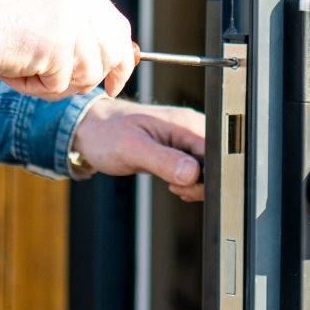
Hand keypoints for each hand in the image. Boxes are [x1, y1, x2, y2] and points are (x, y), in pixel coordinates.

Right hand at [0, 0, 138, 100]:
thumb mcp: (38, 10)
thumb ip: (71, 25)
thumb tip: (104, 62)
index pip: (117, 25)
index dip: (119, 59)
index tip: (113, 83)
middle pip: (112, 52)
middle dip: (90, 77)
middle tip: (59, 85)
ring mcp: (70, 17)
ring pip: (87, 73)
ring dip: (54, 83)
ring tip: (21, 67)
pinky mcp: (57, 43)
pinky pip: (59, 85)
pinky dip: (34, 87)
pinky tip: (12, 69)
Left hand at [70, 97, 205, 199]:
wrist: (92, 129)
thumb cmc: (107, 133)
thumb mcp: (133, 149)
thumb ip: (163, 160)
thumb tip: (192, 174)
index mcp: (185, 124)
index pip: (216, 153)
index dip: (207, 176)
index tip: (184, 184)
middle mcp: (191, 128)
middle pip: (217, 162)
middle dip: (200, 183)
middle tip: (173, 185)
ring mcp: (186, 139)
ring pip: (208, 169)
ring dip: (193, 184)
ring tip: (170, 182)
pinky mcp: (180, 149)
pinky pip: (196, 170)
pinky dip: (188, 182)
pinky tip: (172, 182)